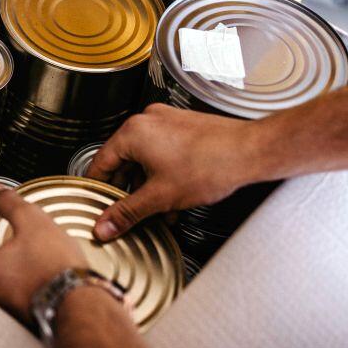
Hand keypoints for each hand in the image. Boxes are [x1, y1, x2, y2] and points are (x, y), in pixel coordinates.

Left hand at [0, 184, 87, 320]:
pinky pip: (18, 302)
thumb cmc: (54, 267)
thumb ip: (9, 203)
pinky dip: (21, 291)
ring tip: (15, 264)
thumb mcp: (31, 221)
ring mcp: (10, 311)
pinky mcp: (30, 319)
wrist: (81, 302)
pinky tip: (36, 281)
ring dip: (3, 278)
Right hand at [86, 103, 259, 240]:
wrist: (250, 152)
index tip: (96, 203)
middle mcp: (146, 121)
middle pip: (123, 161)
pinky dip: (162, 173)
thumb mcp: (160, 197)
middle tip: (127, 212)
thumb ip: (127, 213)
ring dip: (147, 185)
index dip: (97, 189)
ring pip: (145, 158)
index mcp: (132, 132)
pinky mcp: (183, 127)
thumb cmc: (211, 165)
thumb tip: (105, 225)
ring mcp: (166, 122)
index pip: (100, 163)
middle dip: (128, 190)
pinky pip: (162, 151)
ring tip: (156, 210)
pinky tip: (173, 195)